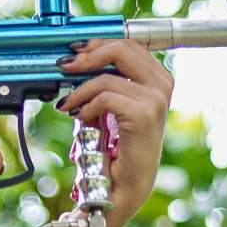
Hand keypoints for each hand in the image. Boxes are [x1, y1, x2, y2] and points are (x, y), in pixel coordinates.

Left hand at [55, 38, 173, 226]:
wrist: (123, 184)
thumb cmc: (118, 146)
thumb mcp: (112, 103)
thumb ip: (105, 80)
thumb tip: (76, 58)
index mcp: (158, 78)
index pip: (129, 44)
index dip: (99, 42)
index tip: (76, 50)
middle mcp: (162, 84)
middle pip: (121, 49)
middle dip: (88, 55)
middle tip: (65, 66)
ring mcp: (156, 99)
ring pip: (107, 76)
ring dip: (80, 89)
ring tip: (68, 104)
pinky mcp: (144, 115)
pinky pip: (105, 97)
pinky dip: (86, 105)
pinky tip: (81, 117)